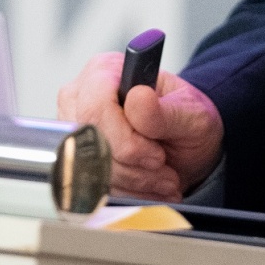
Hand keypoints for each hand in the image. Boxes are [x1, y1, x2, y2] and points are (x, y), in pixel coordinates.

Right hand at [56, 52, 224, 200]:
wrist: (184, 144)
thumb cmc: (185, 119)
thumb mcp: (192, 114)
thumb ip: (166, 112)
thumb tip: (138, 98)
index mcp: (106, 71)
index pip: (96, 108)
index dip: (126, 140)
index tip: (157, 156)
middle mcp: (81, 95)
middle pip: (89, 142)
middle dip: (133, 167)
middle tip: (166, 171)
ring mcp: (73, 126)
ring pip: (89, 169)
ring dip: (134, 182)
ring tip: (164, 179)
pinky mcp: (74, 155)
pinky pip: (91, 185)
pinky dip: (127, 193)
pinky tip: (150, 187)